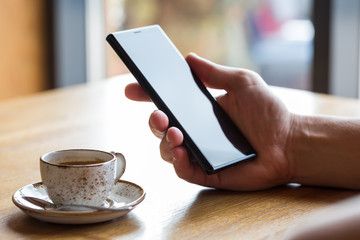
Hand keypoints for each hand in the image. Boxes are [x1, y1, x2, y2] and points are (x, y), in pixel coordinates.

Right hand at [125, 53, 294, 190]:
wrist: (288, 142)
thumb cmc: (269, 112)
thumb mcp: (242, 83)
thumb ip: (214, 72)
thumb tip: (188, 58)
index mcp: (200, 111)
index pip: (167, 103)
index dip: (147, 97)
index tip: (132, 89)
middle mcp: (196, 132)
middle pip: (162, 128)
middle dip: (153, 122)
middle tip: (160, 115)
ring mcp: (200, 153)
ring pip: (167, 150)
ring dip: (164, 142)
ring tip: (175, 133)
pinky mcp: (207, 173)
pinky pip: (183, 170)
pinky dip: (177, 162)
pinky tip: (181, 151)